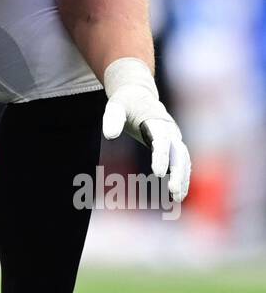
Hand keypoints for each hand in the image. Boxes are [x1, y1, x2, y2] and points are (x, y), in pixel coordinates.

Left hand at [103, 57, 190, 201]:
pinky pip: (182, 162)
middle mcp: (170, 130)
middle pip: (178, 153)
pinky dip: (183, 177)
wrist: (139, 94)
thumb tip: (109, 135)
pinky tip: (178, 195)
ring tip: (177, 199)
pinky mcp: (173, 145)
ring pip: (184, 160)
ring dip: (183, 178)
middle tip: (172, 191)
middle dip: (178, 172)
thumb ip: (112, 118)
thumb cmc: (126, 102)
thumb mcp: (115, 105)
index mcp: (157, 121)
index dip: (161, 156)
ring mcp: (174, 137)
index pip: (161, 141)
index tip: (158, 173)